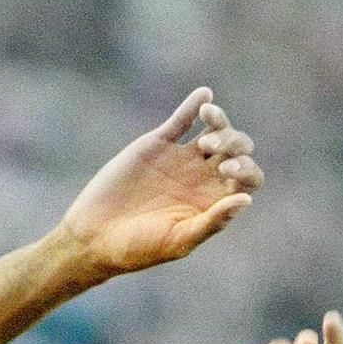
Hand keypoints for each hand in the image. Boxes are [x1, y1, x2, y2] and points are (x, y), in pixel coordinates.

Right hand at [61, 88, 261, 275]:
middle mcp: (201, 178)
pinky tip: (205, 95)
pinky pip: (182, 119)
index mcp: (212, 202)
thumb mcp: (179, 241)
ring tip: (209, 119)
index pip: (248, 179)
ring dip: (220, 120)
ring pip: (214, 129)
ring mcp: (180, 158)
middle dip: (235, 142)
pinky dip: (194, 105)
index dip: (246, 170)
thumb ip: (213, 221)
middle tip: (214, 150)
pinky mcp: (157, 143)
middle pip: (236, 148)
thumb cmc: (138, 249)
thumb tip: (246, 200)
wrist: (95, 235)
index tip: (226, 170)